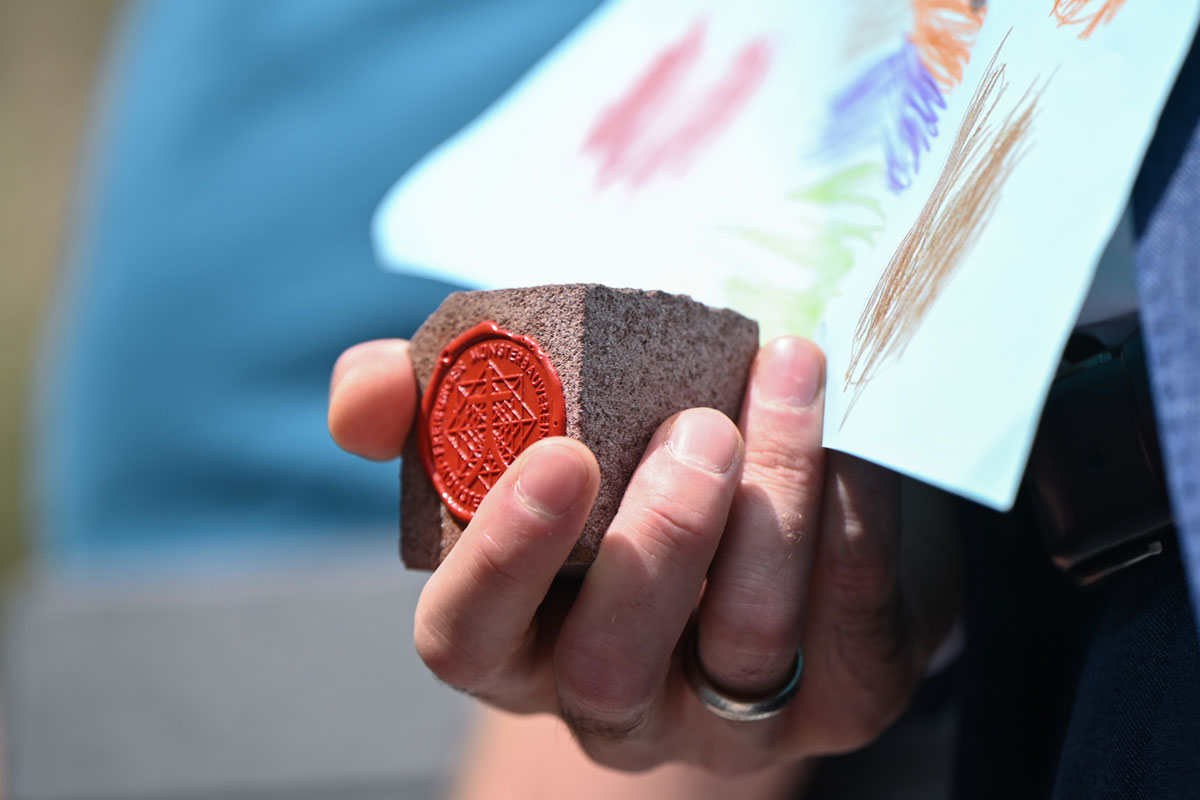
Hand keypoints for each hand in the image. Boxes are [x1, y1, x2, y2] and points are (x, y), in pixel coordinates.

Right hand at [329, 336, 960, 774]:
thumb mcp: (526, 420)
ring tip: (788, 380)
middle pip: (608, 664)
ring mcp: (728, 716)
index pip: (465, 636)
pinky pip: (852, 629)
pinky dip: (857, 521)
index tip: (559, 455)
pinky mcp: (841, 698)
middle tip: (699, 428)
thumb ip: (434, 402)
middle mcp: (610, 698)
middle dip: (655, 544)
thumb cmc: (627, 456)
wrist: (777, 495)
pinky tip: (855, 437)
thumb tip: (369, 389)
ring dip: (771, 508)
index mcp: (515, 635)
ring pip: (743, 646)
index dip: (499, 559)